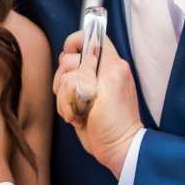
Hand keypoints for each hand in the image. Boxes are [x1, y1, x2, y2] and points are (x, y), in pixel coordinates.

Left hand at [56, 29, 140, 174]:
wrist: (125, 148)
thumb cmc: (107, 127)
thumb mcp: (98, 94)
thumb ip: (86, 76)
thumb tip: (64, 60)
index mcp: (116, 66)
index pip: (93, 37)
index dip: (74, 43)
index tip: (68, 63)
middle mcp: (115, 66)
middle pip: (71, 53)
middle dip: (59, 76)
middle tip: (67, 97)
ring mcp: (110, 75)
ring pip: (67, 69)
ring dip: (61, 95)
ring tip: (73, 111)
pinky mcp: (102, 87)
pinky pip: (69, 84)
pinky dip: (64, 104)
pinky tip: (76, 117)